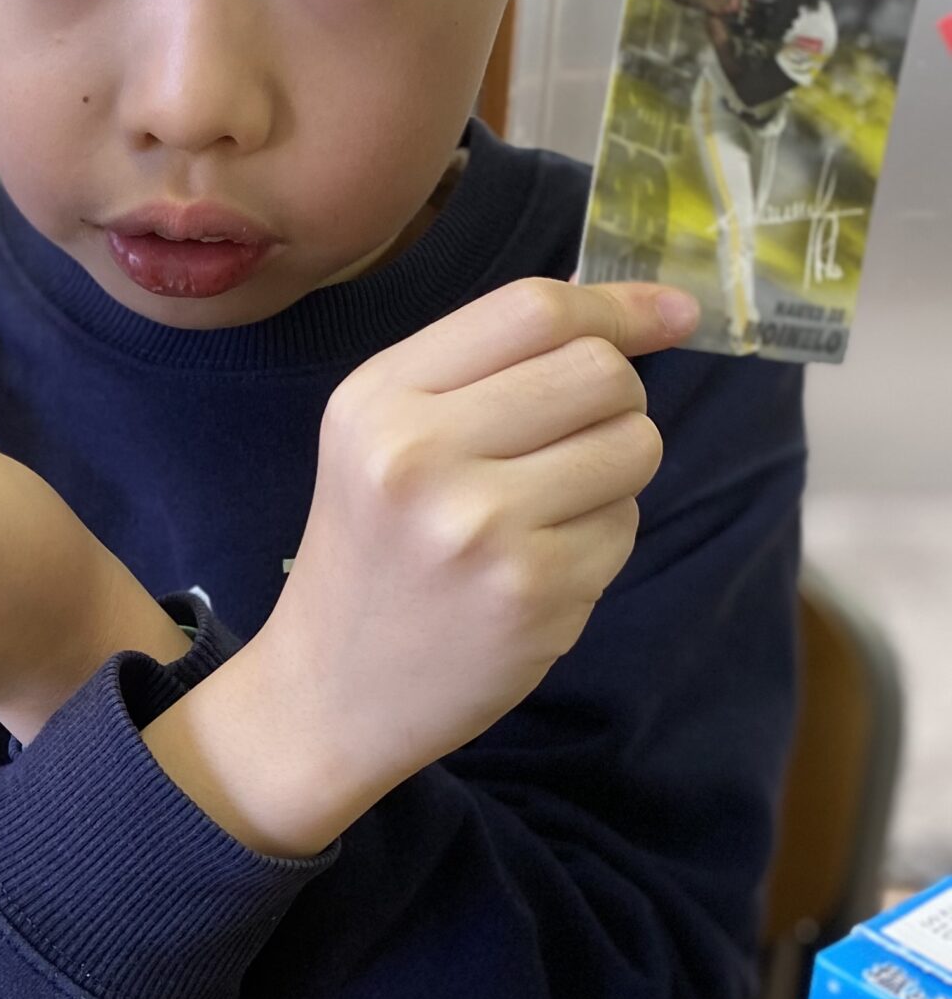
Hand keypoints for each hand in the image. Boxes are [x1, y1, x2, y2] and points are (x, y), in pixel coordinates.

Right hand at [144, 278, 699, 856]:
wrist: (328, 691)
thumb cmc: (375, 552)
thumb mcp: (384, 437)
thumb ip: (493, 368)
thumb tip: (659, 312)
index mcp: (378, 400)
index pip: (533, 309)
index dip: (617, 307)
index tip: (672, 316)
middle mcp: (420, 454)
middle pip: (599, 371)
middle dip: (616, 401)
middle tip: (573, 443)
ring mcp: (479, 528)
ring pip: (633, 445)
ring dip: (613, 473)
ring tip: (545, 511)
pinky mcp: (531, 593)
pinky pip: (623, 526)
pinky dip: (600, 542)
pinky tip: (536, 569)